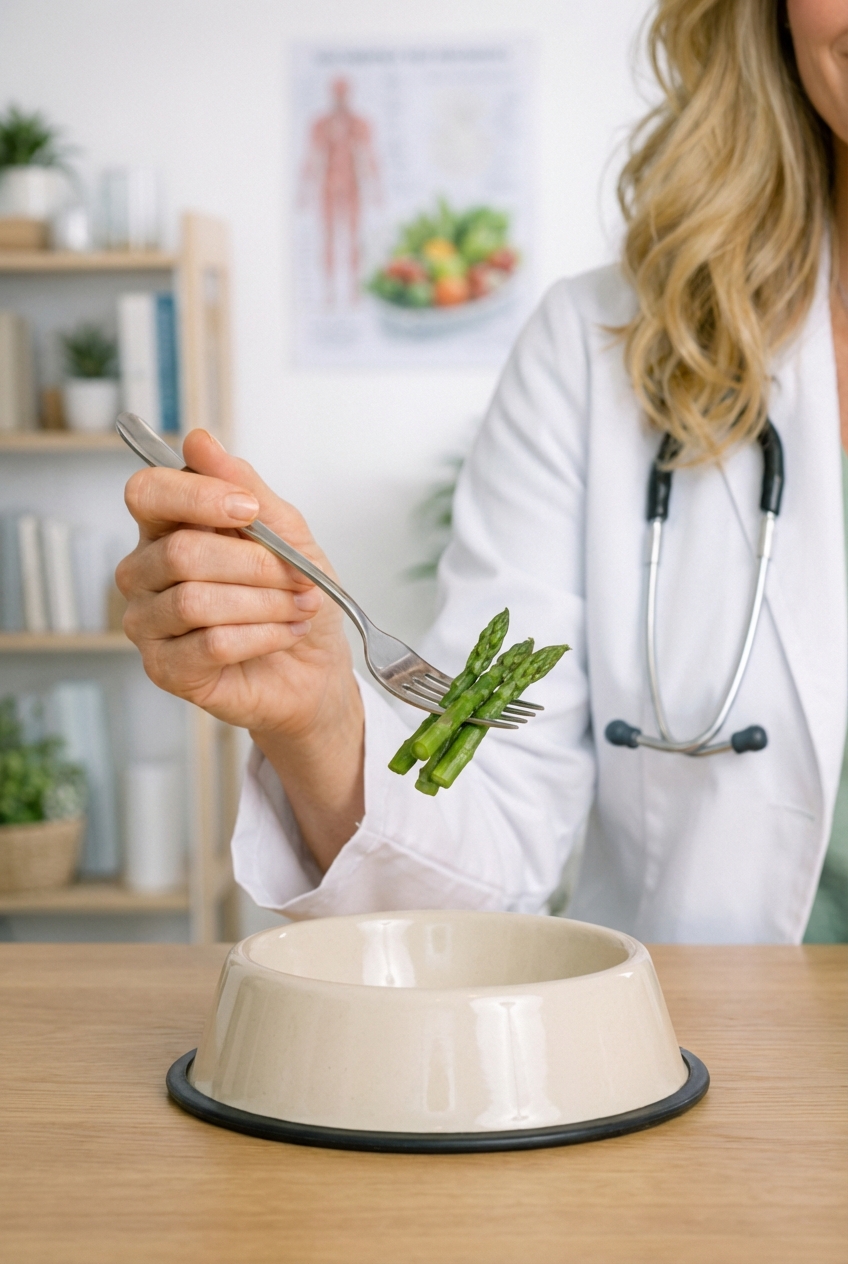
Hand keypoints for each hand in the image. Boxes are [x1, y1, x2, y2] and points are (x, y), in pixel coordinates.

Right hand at [117, 430, 363, 866]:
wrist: (314, 667)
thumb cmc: (294, 595)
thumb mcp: (286, 531)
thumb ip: (244, 486)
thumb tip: (198, 441)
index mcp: (166, 527)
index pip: (147, 493)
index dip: (197, 497)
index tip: (250, 510)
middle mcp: (144, 572)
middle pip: (180, 552)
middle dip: (256, 564)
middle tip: (300, 578)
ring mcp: (148, 623)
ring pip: (195, 601)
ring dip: (264, 603)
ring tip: (297, 607)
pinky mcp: (165, 669)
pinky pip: (209, 644)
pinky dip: (261, 636)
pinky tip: (284, 634)